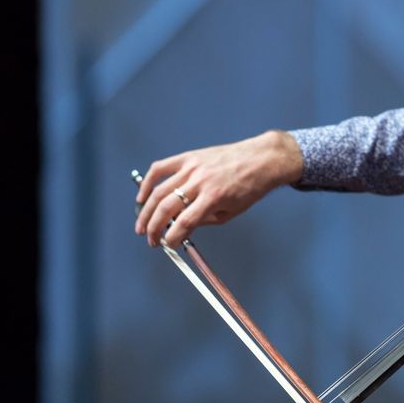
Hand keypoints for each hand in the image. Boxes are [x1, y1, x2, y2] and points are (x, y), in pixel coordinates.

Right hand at [134, 130, 303, 247]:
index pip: (184, 223)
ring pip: (158, 191)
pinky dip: (147, 183)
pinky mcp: (189, 157)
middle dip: (154, 228)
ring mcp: (192, 167)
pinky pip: (160, 168)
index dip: (171, 238)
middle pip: (166, 208)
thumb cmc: (250, 185)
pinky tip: (142, 196)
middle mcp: (200, 181)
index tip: (166, 245)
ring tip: (142, 225)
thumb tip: (182, 228)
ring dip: (146, 211)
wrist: (261, 159)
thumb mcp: (232, 211)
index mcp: (213, 197)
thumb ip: (205, 220)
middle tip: (151, 239)